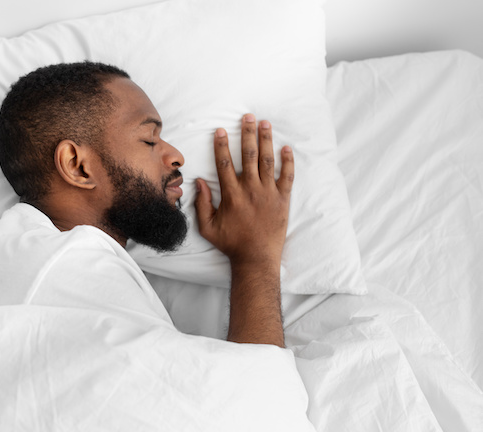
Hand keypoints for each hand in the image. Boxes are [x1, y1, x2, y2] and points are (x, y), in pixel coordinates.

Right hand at [194, 114, 293, 270]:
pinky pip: (287, 177)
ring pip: (267, 161)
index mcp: (231, 195)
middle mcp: (250, 190)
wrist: (256, 258)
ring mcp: (268, 193)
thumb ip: (202, 204)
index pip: (224, 164)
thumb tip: (199, 182)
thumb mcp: (207, 227)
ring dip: (266, 140)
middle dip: (247, 134)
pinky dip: (288, 162)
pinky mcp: (282, 200)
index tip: (221, 130)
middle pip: (248, 155)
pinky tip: (286, 148)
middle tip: (248, 117)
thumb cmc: (231, 244)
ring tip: (265, 123)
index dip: (222, 145)